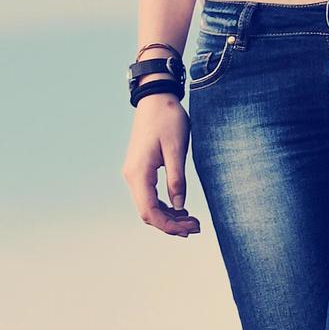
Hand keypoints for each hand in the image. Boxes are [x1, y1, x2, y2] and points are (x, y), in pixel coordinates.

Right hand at [123, 97, 197, 236]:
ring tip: (192, 221)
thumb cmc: (168, 120)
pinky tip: (180, 207)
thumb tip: (179, 206)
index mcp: (139, 173)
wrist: (156, 99)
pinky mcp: (140, 169)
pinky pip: (149, 195)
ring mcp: (134, 173)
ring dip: (168, 216)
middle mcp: (132, 176)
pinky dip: (164, 205)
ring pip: (147, 205)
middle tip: (196, 227)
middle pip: (147, 212)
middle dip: (170, 224)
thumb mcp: (177, 149)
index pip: (149, 211)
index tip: (190, 229)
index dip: (168, 225)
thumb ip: (177, 179)